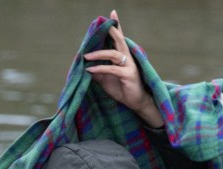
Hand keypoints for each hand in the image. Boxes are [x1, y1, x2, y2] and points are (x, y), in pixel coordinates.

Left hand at [83, 10, 164, 128]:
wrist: (136, 102)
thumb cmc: (122, 89)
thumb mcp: (106, 79)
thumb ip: (99, 71)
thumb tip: (86, 66)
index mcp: (123, 56)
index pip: (119, 38)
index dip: (116, 26)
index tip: (112, 13)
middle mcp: (127, 58)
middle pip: (119, 40)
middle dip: (111, 31)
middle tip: (103, 25)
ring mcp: (129, 66)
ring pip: (113, 54)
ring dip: (98, 54)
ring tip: (86, 56)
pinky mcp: (128, 75)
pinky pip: (112, 69)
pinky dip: (100, 69)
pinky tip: (90, 70)